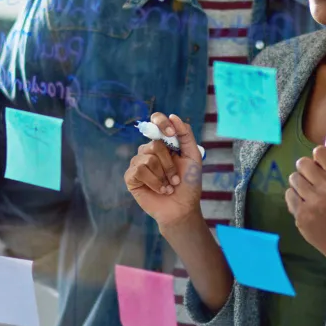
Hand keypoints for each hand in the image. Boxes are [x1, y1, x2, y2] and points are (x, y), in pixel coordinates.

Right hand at [124, 113, 203, 230]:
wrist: (182, 208)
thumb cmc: (188, 184)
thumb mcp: (193, 157)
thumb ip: (186, 135)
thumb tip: (173, 117)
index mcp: (164, 143)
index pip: (156, 121)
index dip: (161, 122)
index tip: (171, 134)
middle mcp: (149, 151)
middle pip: (154, 144)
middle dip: (169, 163)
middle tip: (176, 178)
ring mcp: (138, 163)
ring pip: (147, 158)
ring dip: (163, 175)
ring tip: (168, 186)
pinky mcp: (131, 177)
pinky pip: (139, 170)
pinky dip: (154, 182)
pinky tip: (160, 190)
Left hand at [284, 131, 325, 259]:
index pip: (319, 151)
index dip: (318, 159)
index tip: (323, 169)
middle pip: (302, 163)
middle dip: (306, 171)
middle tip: (314, 183)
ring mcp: (314, 202)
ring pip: (293, 178)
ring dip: (299, 184)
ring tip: (309, 194)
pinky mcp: (301, 214)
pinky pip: (288, 194)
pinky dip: (294, 198)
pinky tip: (305, 205)